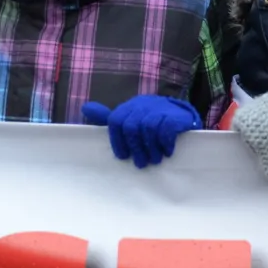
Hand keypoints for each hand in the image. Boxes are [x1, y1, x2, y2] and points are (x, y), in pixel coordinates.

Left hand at [82, 95, 200, 168]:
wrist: (182, 116)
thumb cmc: (152, 121)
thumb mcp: (130, 119)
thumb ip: (109, 117)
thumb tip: (85, 108)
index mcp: (130, 106)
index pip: (115, 121)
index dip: (117, 141)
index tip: (123, 157)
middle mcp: (143, 104)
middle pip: (131, 126)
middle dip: (135, 148)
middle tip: (141, 163)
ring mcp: (159, 108)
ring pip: (148, 128)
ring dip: (151, 148)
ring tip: (155, 159)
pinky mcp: (174, 115)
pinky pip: (165, 129)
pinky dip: (165, 143)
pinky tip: (167, 151)